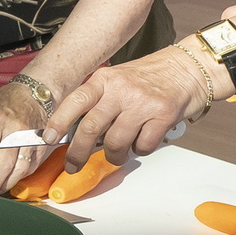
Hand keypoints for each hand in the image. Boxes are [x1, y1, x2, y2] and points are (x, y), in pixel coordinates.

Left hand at [0, 83, 52, 195]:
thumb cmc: (9, 100)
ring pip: (21, 168)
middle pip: (4, 164)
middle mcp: (15, 130)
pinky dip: (22, 176)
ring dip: (8, 183)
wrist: (38, 92)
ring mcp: (31, 138)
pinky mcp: (43, 144)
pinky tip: (12, 179)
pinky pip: (33, 166)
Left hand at [49, 46, 206, 170]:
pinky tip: (142, 140)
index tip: (48, 138)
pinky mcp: (163, 116)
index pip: (76, 101)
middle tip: (73, 165)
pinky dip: (139, 150)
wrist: (188, 69)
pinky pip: (142, 146)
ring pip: (116, 142)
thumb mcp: (116, 79)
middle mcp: (121, 90)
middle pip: (91, 127)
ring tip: (117, 153)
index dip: (59, 121)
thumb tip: (73, 132)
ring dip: (113, 155)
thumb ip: (97, 100)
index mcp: (105, 79)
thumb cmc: (148, 78)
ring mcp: (142, 104)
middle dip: (78, 152)